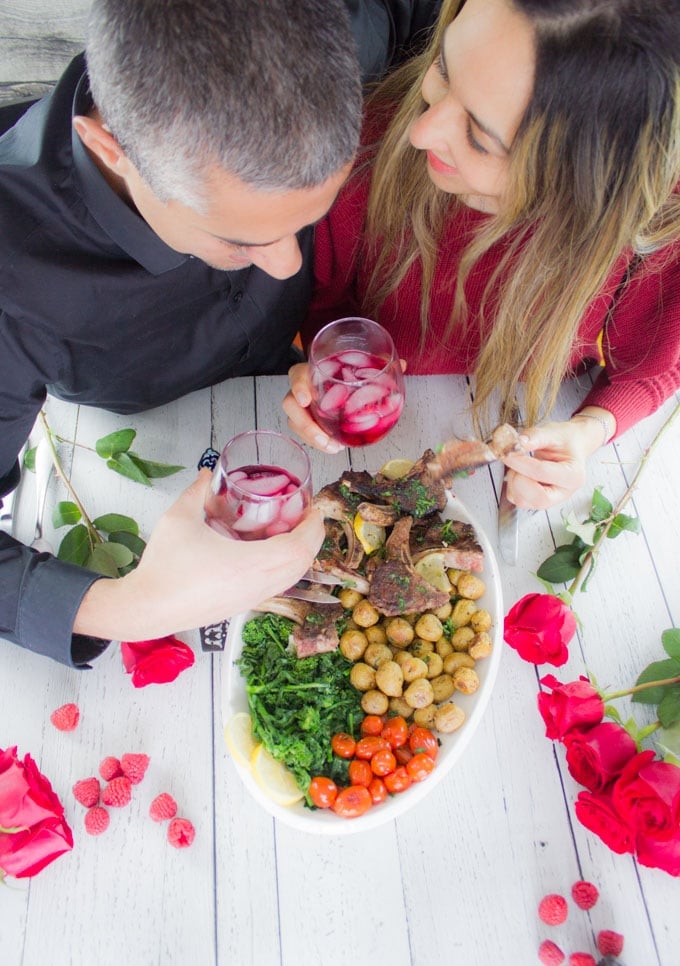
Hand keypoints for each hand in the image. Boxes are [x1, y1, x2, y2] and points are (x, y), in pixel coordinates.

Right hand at [75, 469, 325, 639]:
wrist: (146, 608)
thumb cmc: (164, 566)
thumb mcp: (179, 518)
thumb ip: (195, 491)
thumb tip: (206, 473)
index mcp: (250, 564)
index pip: (299, 548)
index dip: (313, 527)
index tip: (313, 509)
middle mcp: (258, 585)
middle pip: (302, 564)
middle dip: (311, 538)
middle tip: (305, 516)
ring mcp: (251, 599)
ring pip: (290, 578)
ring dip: (297, 554)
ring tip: (288, 531)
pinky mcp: (242, 606)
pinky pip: (275, 585)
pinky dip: (282, 567)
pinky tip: (266, 551)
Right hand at [282, 358, 407, 452]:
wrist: (336, 374)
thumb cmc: (344, 367)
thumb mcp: (358, 362)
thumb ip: (377, 362)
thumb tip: (403, 364)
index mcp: (311, 370)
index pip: (296, 375)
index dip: (298, 387)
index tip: (306, 400)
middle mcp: (303, 388)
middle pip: (290, 405)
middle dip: (304, 424)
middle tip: (323, 438)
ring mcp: (304, 406)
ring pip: (297, 423)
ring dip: (313, 438)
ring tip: (332, 447)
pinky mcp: (309, 419)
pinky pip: (308, 432)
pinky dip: (320, 441)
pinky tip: (335, 447)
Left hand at [500, 414, 610, 509]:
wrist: (570, 446)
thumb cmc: (564, 441)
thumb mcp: (553, 432)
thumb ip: (535, 437)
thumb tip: (516, 443)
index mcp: (573, 475)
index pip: (542, 473)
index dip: (520, 462)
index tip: (508, 452)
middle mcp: (563, 492)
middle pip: (537, 498)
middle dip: (519, 478)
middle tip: (516, 460)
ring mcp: (550, 500)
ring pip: (523, 501)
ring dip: (513, 481)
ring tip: (520, 464)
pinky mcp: (536, 501)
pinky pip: (516, 499)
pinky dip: (511, 485)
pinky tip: (520, 471)